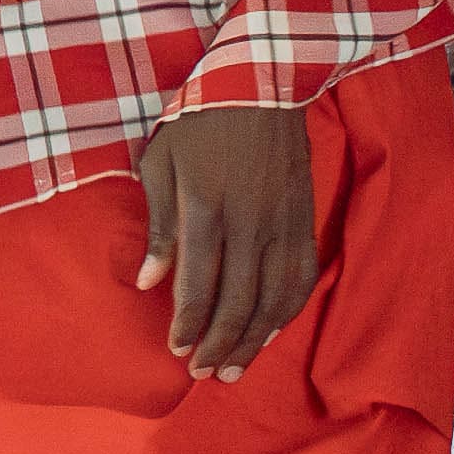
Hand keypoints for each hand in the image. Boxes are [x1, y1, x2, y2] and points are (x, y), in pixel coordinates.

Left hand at [136, 105, 320, 381]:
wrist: (260, 80)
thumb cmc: (199, 119)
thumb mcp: (162, 162)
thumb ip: (158, 225)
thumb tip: (149, 282)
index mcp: (206, 207)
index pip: (198, 285)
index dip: (187, 324)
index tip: (176, 350)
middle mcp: (249, 222)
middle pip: (238, 303)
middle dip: (218, 344)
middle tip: (203, 372)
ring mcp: (282, 222)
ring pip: (273, 299)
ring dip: (254, 340)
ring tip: (235, 368)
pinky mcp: (304, 219)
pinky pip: (301, 277)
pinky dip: (286, 312)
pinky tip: (270, 331)